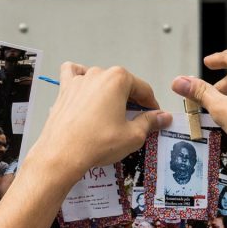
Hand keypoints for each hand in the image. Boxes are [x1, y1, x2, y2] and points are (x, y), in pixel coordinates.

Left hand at [31, 62, 171, 181]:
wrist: (63, 154)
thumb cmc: (98, 143)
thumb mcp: (133, 135)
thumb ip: (150, 122)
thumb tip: (163, 117)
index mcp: (118, 79)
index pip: (143, 89)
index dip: (152, 105)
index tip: (155, 116)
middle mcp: (98, 74)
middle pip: (122, 85)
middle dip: (131, 100)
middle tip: (135, 119)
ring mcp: (79, 80)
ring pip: (100, 80)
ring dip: (109, 92)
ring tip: (112, 113)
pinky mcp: (63, 90)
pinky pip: (72, 74)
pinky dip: (80, 78)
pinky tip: (85, 89)